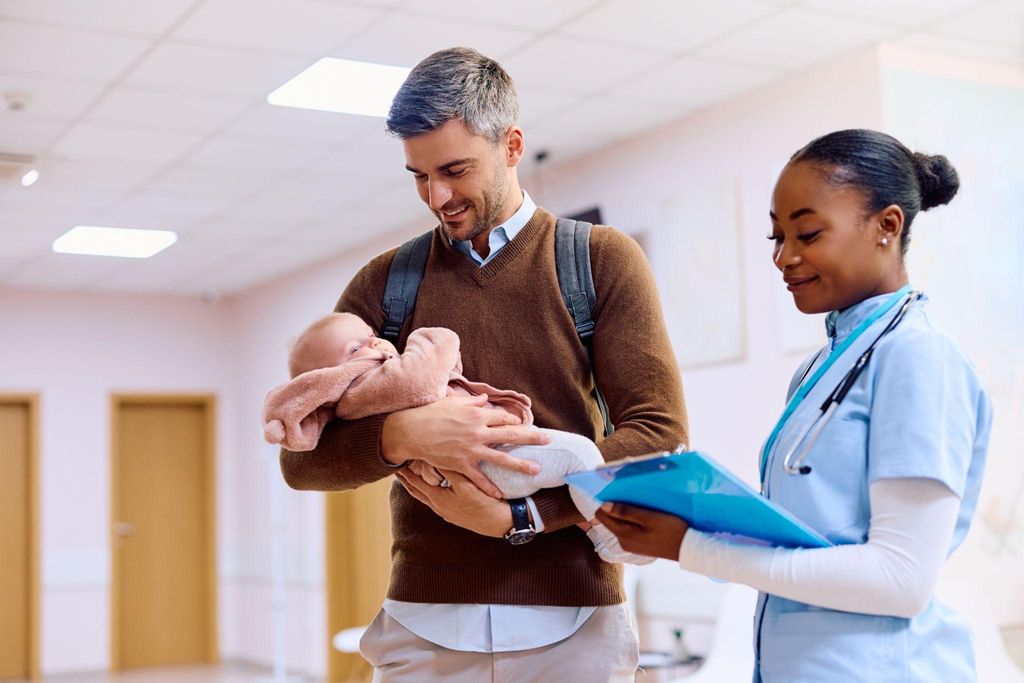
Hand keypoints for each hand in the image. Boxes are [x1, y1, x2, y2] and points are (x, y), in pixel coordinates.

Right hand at [381, 394, 549, 497]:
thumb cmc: (430, 413)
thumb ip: (472, 401)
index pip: (503, 417)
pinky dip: (490, 487)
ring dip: (521, 465)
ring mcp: (471, 449)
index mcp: (477, 414)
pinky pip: (479, 478)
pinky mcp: (461, 464)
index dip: (516, 421)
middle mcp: (478, 431)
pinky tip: (501, 495)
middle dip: (532, 438)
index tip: (525, 425)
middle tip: (548, 440)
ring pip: (501, 459)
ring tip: (537, 470)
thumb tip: (484, 400)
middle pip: (511, 435)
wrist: (411, 430)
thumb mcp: (453, 402)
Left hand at [395, 468, 512, 537]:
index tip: (397, 464)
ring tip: (412, 479)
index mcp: (438, 499)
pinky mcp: (456, 515)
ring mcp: (447, 513)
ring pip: (427, 498)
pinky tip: (435, 489)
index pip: (416, 483)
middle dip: (408, 481)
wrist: (500, 523)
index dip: (406, 473)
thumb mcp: (466, 485)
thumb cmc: (484, 503)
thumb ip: (450, 471)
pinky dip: (430, 492)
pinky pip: (437, 501)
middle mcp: (439, 507)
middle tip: (399, 471)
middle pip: (418, 492)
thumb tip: (435, 458)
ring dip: (418, 487)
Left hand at [595, 503, 689, 560]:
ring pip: (620, 523)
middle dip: (617, 507)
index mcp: (623, 535)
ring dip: (627, 513)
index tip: (616, 492)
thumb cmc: (671, 530)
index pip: (602, 516)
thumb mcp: (649, 518)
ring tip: (641, 504)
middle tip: (632, 497)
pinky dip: (633, 520)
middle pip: (611, 519)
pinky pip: (629, 528)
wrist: (688, 548)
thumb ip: (626, 511)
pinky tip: (645, 514)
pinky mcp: (639, 545)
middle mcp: (623, 542)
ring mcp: (631, 545)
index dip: (606, 502)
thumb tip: (604, 505)